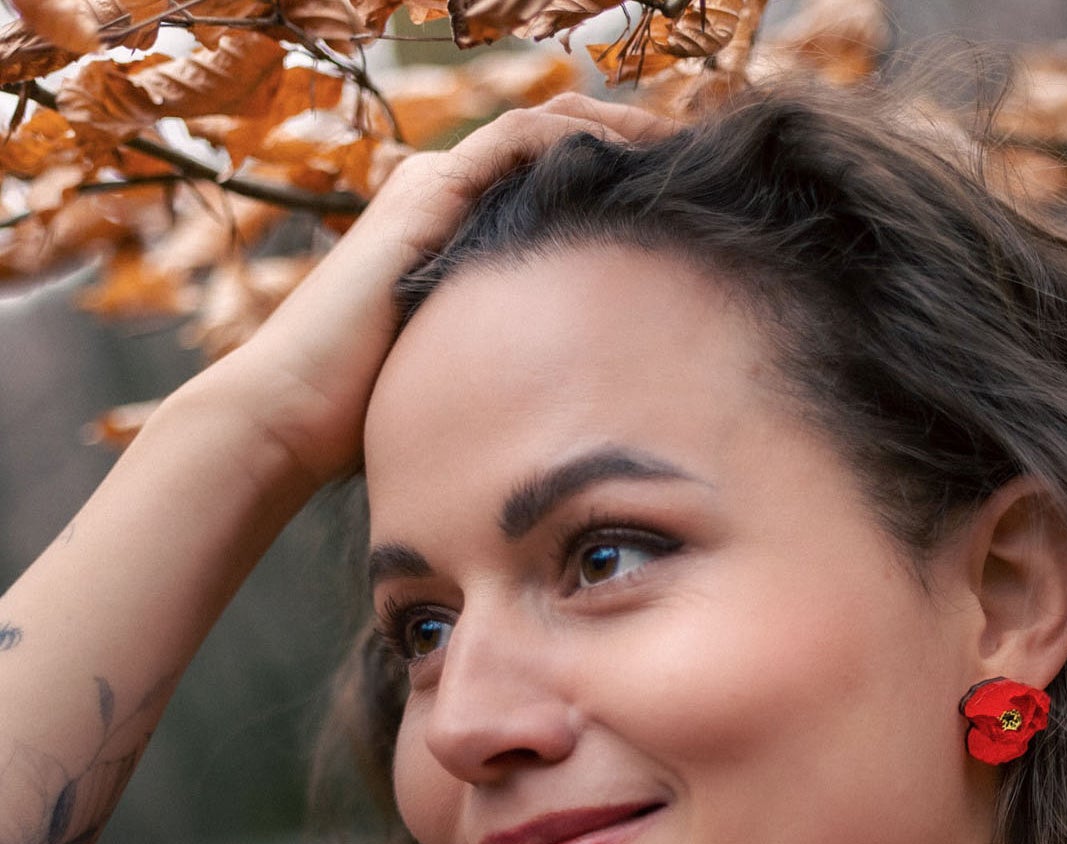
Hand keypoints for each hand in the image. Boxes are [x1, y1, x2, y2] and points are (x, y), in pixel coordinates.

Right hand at [197, 94, 665, 489]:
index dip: (617, 178)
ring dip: (618, 126)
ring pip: (545, 126)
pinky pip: (516, 139)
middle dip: (630, 142)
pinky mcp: (428, 195)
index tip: (682, 203)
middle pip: (557, 141)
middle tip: (699, 161)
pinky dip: (577, 134)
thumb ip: (511, 366)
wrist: (293, 415)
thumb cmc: (369, 420)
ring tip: (682, 144)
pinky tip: (632, 153)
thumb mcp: (465, 379)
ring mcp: (434, 189)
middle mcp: (445, 197)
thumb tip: (574, 410)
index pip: (549, 181)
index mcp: (455, 234)